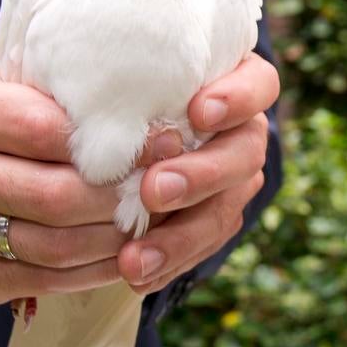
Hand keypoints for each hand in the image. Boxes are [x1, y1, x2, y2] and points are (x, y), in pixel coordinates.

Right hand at [0, 60, 179, 304]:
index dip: (115, 142)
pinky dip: (97, 271)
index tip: (167, 142)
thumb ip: (76, 94)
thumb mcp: (30, 84)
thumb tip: (159, 116)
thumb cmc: (7, 116)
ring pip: (54, 248)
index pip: (43, 130)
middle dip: (121, 197)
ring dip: (117, 240)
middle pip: (52, 197)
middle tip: (166, 190)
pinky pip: (47, 281)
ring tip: (156, 222)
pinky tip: (130, 252)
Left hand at [117, 52, 278, 292]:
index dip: (239, 99)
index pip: (259, 85)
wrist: (98, 129)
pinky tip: (137, 276)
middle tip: (154, 190)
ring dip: (182, 236)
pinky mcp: (211, 219)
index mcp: (231, 83)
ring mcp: (232, 180)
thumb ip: (118, 76)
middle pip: (245, 153)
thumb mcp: (111, 70)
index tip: (199, 112)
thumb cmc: (104, 84)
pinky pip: (202, 247)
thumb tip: (86, 86)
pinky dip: (170, 263)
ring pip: (225, 209)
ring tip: (135, 259)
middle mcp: (240, 132)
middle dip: (202, 174)